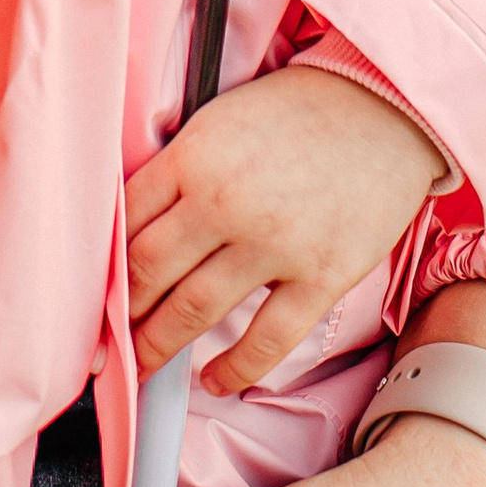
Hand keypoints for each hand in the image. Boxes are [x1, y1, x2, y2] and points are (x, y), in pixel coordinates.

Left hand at [125, 67, 446, 392]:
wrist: (387, 106)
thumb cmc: (304, 107)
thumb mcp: (223, 116)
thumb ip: (184, 166)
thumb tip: (143, 224)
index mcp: (195, 154)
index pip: (128, 221)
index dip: (106, 263)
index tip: (98, 290)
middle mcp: (225, 201)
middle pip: (150, 272)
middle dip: (124, 314)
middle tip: (111, 339)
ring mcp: (273, 243)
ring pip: (194, 311)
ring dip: (160, 346)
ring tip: (146, 364)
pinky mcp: (319, 277)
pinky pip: (264, 340)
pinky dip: (234, 370)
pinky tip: (215, 380)